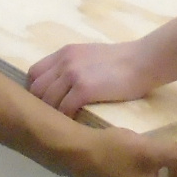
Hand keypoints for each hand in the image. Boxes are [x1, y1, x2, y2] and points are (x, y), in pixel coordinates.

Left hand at [28, 41, 158, 116]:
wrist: (143, 61)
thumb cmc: (122, 61)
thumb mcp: (90, 55)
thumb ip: (73, 65)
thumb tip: (61, 86)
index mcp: (65, 53)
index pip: (34, 73)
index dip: (35, 91)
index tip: (44, 104)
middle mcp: (64, 61)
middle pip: (36, 89)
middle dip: (41, 106)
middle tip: (52, 118)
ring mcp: (73, 74)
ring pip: (47, 100)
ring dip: (52, 115)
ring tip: (62, 124)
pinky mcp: (84, 89)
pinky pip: (64, 109)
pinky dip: (66, 119)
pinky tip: (74, 123)